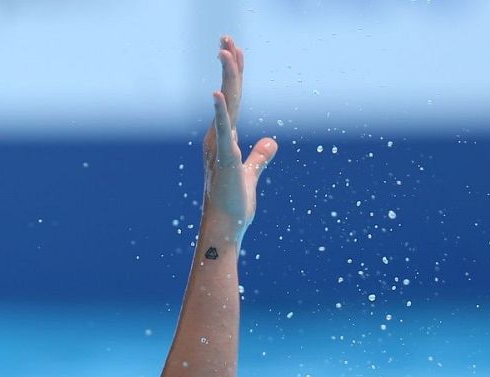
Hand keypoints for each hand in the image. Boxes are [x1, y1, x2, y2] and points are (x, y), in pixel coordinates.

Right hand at [201, 36, 276, 237]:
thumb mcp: (252, 173)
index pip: (231, 99)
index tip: (234, 49)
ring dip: (226, 76)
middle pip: (228, 93)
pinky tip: (217, 92)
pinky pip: (223, 128)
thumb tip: (271, 142)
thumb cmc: (234, 204)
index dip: (234, 73)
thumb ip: (260, 156)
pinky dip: (220, 110)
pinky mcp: (225, 158)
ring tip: (225, 50)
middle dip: (228, 64)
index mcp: (223, 138)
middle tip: (226, 37)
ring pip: (226, 104)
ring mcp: (219, 146)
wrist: (225, 227)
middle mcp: (217, 138)